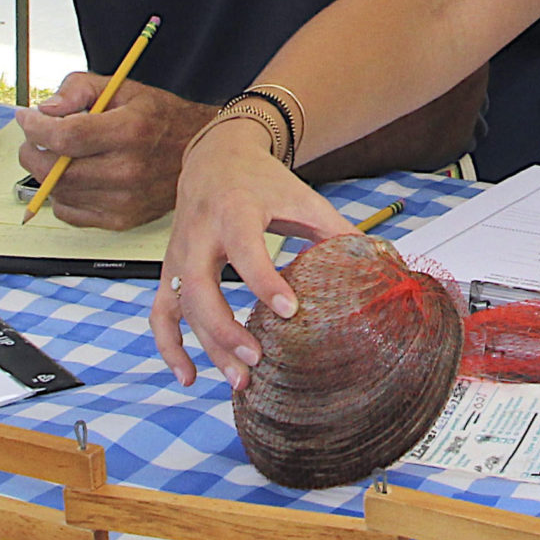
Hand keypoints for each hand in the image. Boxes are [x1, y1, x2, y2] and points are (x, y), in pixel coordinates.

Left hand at [12, 73, 214, 229]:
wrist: (200, 151)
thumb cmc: (162, 119)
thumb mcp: (123, 88)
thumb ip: (79, 89)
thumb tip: (46, 109)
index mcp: (129, 131)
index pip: (66, 136)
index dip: (36, 127)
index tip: (27, 118)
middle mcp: (128, 169)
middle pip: (55, 169)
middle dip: (32, 150)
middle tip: (33, 138)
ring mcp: (124, 199)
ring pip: (59, 192)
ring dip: (45, 172)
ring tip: (56, 155)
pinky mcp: (122, 219)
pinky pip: (70, 213)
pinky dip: (61, 196)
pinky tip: (74, 177)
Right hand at [153, 112, 353, 388]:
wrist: (214, 159)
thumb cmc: (263, 182)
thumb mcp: (301, 198)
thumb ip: (336, 229)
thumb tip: (378, 259)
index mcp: (235, 211)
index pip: (245, 250)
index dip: (265, 282)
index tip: (290, 311)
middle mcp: (199, 235)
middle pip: (201, 289)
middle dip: (226, 329)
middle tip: (259, 360)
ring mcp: (178, 256)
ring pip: (182, 308)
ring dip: (207, 348)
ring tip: (240, 380)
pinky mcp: (169, 271)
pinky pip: (161, 314)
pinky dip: (170, 347)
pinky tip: (189, 377)